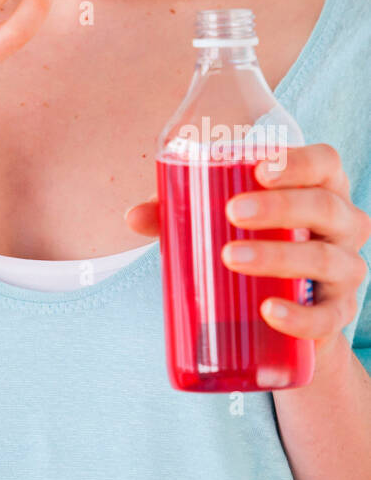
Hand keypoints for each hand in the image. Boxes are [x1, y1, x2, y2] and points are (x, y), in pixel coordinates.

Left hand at [126, 144, 370, 364]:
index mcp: (320, 187)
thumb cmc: (255, 243)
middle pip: (325, 206)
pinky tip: (270, 311)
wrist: (285, 315)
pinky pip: (328, 317)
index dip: (298, 162)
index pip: (324, 162)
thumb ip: (181, 212)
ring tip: (231, 258)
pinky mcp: (339, 314)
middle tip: (232, 213)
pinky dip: (300, 316)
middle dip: (279, 207)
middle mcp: (343, 224)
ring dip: (279, 255)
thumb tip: (133, 216)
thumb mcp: (222, 222)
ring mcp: (347, 270)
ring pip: (327, 259)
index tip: (259, 170)